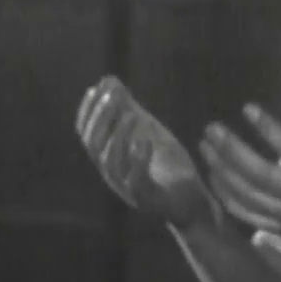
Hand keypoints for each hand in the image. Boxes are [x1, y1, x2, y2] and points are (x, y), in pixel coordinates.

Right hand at [76, 76, 213, 230]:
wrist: (193, 201)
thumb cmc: (166, 165)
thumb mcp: (147, 130)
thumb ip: (128, 109)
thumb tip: (109, 80)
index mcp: (109, 157)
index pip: (86, 134)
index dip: (88, 111)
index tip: (96, 88)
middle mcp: (113, 174)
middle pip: (94, 146)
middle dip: (101, 118)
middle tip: (112, 96)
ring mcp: (129, 190)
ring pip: (111, 164)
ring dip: (119, 136)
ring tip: (133, 115)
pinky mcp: (150, 201)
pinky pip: (138, 183)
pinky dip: (139, 160)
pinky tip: (145, 141)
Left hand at [199, 91, 280, 254]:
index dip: (267, 129)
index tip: (247, 108)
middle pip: (258, 175)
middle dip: (230, 151)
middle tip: (211, 129)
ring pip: (248, 196)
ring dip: (222, 172)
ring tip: (205, 148)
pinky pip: (249, 216)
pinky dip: (228, 199)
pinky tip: (214, 180)